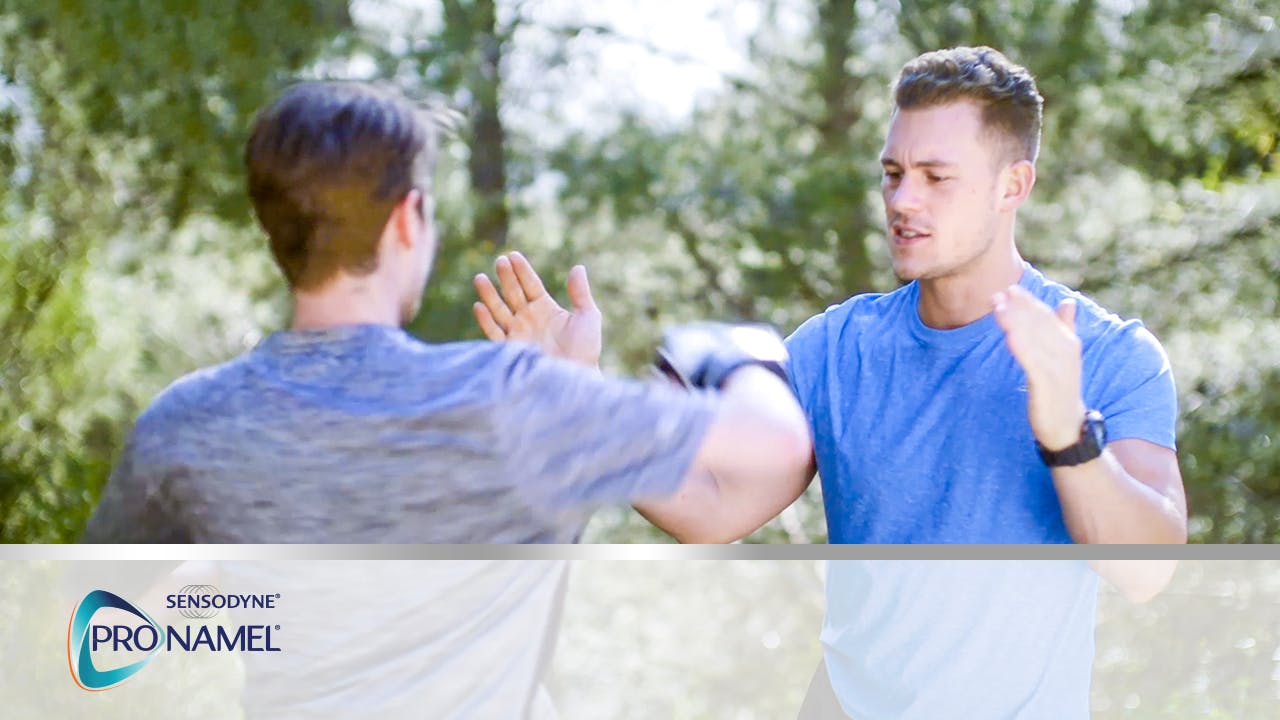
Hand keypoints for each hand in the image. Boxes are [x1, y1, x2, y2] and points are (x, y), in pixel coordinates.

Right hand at [472, 251, 602, 368]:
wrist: (576, 379)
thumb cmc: (586, 350)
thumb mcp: (587, 317)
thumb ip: (580, 293)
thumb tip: (578, 267)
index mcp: (545, 308)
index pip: (530, 284)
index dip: (522, 270)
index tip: (513, 255)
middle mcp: (528, 318)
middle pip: (513, 293)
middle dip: (506, 277)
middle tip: (500, 261)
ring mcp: (518, 333)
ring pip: (499, 310)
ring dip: (489, 295)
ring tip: (480, 278)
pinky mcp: (510, 349)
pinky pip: (494, 333)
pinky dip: (486, 320)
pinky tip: (479, 306)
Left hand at [992, 285, 1086, 450]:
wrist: (1068, 426)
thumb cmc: (1061, 389)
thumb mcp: (1064, 357)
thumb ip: (1065, 328)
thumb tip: (1068, 302)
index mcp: (1068, 343)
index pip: (1047, 317)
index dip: (1028, 303)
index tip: (1009, 289)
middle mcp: (1066, 353)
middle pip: (1040, 325)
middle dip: (1019, 309)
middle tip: (998, 295)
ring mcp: (1058, 370)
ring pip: (1035, 340)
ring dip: (1016, 322)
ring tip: (998, 308)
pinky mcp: (1048, 387)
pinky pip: (1034, 364)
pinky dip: (1023, 348)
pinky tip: (1009, 337)